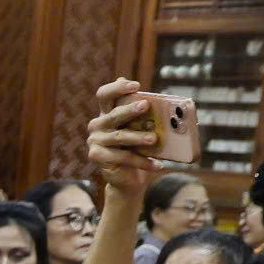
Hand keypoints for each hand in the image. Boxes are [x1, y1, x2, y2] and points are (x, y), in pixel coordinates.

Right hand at [86, 78, 157, 197]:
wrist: (128, 178)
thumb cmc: (137, 149)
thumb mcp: (141, 130)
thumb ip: (145, 116)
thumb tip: (168, 106)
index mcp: (107, 113)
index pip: (105, 94)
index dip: (118, 88)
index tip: (136, 85)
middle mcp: (97, 124)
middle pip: (113, 114)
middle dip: (130, 109)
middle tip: (146, 105)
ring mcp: (95, 141)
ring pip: (119, 136)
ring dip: (138, 137)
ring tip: (154, 139)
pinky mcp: (97, 156)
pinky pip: (124, 157)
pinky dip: (143, 161)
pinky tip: (158, 165)